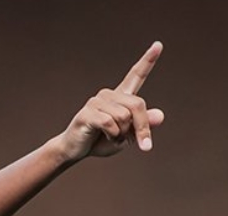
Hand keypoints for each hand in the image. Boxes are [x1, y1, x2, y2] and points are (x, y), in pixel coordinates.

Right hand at [57, 41, 164, 160]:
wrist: (75, 150)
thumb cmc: (100, 141)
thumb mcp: (128, 135)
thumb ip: (143, 125)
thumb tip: (161, 116)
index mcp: (121, 97)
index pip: (136, 75)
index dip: (148, 60)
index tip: (158, 45)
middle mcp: (109, 95)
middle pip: (137, 105)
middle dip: (142, 127)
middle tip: (143, 145)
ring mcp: (96, 102)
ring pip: (124, 116)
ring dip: (122, 134)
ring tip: (112, 138)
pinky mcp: (87, 112)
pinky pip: (110, 123)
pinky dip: (112, 136)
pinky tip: (106, 138)